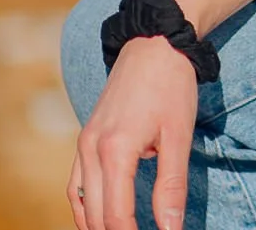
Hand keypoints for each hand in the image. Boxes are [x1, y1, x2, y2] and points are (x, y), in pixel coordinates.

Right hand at [68, 36, 197, 229]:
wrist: (154, 44)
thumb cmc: (171, 87)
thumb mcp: (179, 137)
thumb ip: (171, 186)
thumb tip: (170, 227)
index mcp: (114, 150)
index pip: (115, 215)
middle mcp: (90, 149)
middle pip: (94, 214)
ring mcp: (83, 142)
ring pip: (79, 201)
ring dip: (96, 224)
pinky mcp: (86, 137)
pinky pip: (76, 183)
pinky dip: (86, 206)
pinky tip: (101, 216)